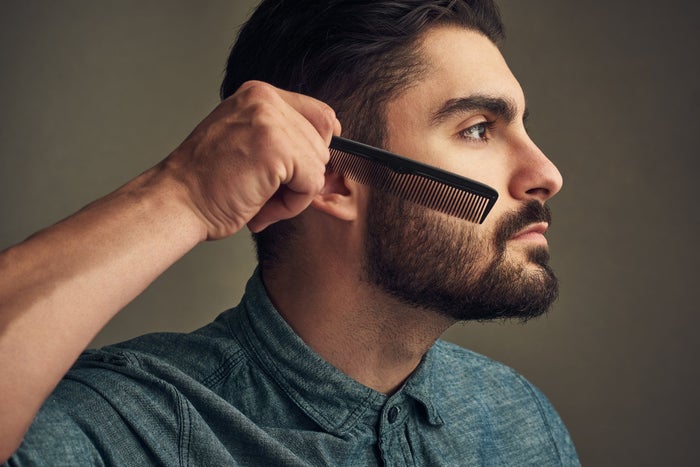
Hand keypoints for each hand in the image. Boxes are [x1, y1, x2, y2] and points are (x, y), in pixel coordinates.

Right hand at [163, 80, 341, 238]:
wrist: (177, 202)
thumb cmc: (205, 184)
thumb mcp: (246, 144)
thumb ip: (282, 141)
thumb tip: (324, 161)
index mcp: (257, 96)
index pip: (319, 114)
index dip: (318, 147)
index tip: (305, 170)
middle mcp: (264, 101)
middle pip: (323, 140)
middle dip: (302, 175)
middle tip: (268, 193)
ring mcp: (270, 122)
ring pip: (318, 164)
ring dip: (296, 192)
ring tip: (260, 200)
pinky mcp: (276, 148)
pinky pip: (311, 182)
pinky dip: (292, 204)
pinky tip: (261, 206)